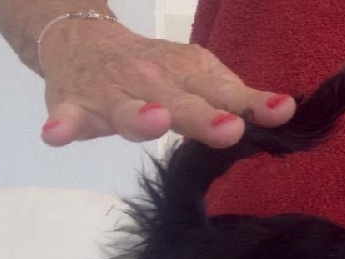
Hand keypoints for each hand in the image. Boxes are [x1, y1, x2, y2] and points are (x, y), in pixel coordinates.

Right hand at [38, 18, 294, 147]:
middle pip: (181, 104)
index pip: (225, 94)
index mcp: (188, 78)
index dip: (253, 105)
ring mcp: (112, 94)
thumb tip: (287, 113)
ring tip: (154, 120)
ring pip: (125, 109)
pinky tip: (57, 133)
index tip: (282, 111)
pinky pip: (67, 116)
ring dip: (140, 116)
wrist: (82, 39)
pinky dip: (62, 124)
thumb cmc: (157, 71)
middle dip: (205, 117)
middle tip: (230, 129)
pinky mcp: (73, 105)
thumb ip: (239, 100)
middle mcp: (153, 83)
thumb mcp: (201, 78)